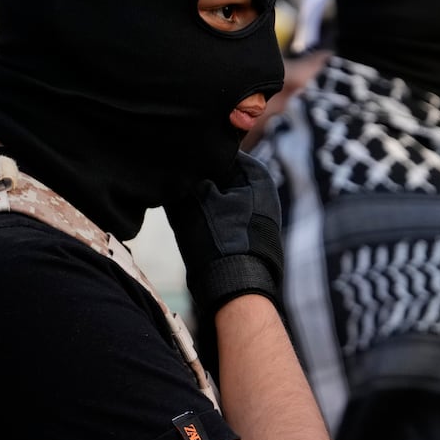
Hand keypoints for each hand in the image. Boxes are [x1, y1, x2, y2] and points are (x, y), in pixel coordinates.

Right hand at [165, 153, 284, 315]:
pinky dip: (210, 215)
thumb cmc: (218, 240)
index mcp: (257, 174)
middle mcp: (263, 190)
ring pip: (221, 194)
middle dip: (201, 176)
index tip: (179, 159)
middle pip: (223, 172)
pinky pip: (224, 214)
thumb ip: (189, 175)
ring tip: (182, 202)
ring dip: (203, 197)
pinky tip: (194, 223)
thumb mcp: (196, 199)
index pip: (223, 151)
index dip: (199, 153)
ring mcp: (257, 213)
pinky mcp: (248, 233)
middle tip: (176, 180)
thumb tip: (178, 162)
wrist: (234, 288)